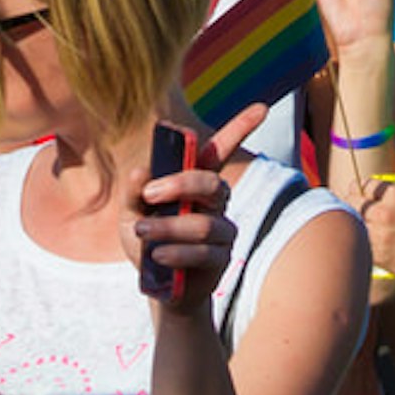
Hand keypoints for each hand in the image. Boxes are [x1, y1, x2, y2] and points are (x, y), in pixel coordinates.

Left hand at [130, 125, 237, 317]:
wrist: (159, 287)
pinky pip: (204, 253)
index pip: (220, 151)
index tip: (263, 107)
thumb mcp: (131, 215)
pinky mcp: (221, 258)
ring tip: (142, 231)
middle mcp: (216, 202)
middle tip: (149, 194)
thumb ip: (133, 194)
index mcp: (196, 183)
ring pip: (204, 222)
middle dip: (180, 184)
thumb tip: (140, 172)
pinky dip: (177, 252)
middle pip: (210, 183)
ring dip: (169, 226)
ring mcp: (222, 230)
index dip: (242, 128)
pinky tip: (158, 255)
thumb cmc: (148, 242)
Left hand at [359, 175, 394, 289]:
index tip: (358, 196)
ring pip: (353, 224)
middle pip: (351, 202)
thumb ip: (388, 198)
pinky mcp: (378, 254)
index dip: (359, 191)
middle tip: (354, 212)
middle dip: (351, 206)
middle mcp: (385, 211)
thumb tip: (362, 197)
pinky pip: (360, 243)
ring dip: (356, 226)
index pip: (362, 185)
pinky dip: (363, 244)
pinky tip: (374, 245)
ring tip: (367, 230)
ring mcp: (380, 233)